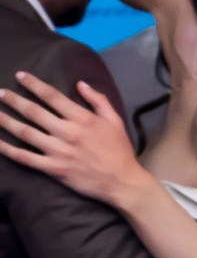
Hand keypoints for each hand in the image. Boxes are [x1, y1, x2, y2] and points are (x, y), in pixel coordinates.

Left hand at [0, 71, 147, 207]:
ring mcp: (59, 151)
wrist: (122, 181)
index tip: (20, 75)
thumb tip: (80, 84)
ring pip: (26, 133)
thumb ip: (98, 100)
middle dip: (14, 100)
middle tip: (0, 92)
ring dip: (6, 121)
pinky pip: (26, 158)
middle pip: (34, 112)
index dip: (34, 84)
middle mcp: (68, 132)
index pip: (52, 96)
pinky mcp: (54, 169)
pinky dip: (8, 150)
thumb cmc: (120, 150)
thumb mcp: (114, 120)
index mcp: (82, 118)